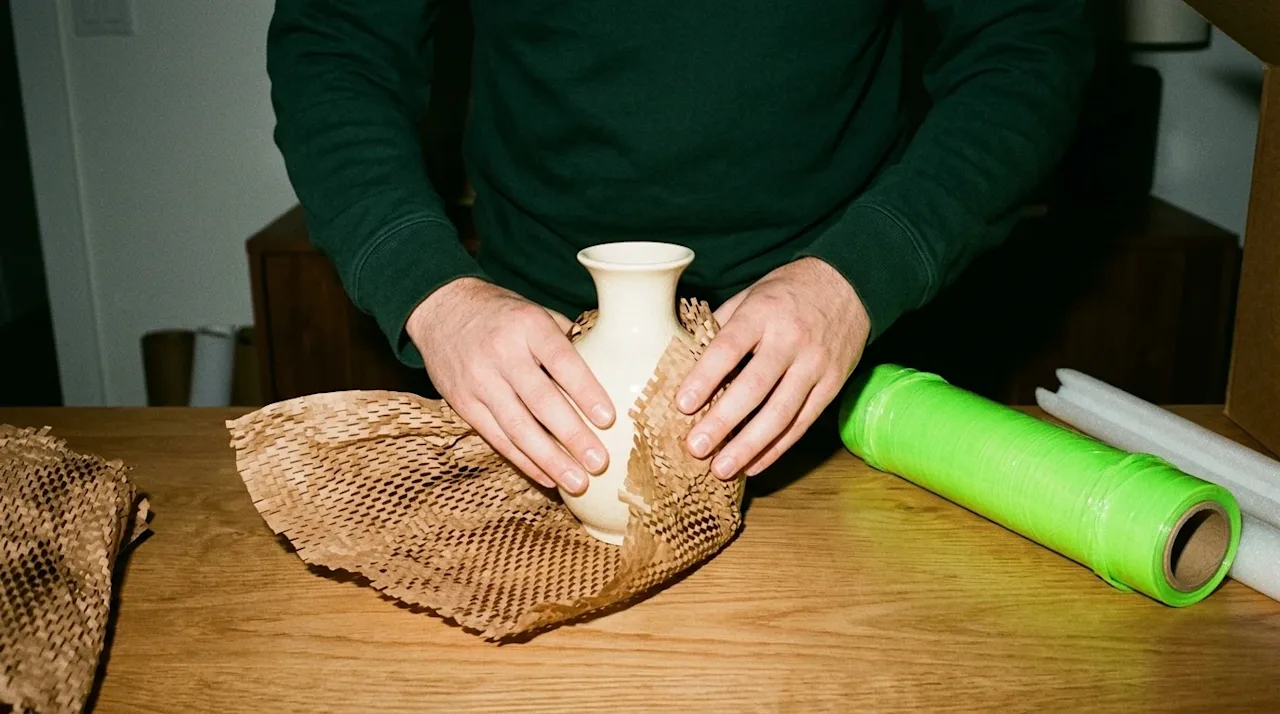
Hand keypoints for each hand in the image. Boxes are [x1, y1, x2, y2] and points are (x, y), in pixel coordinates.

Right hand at [407, 277, 614, 494]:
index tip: (607, 418)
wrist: (441, 308)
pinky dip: (523, 460)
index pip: (561, 360)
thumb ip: (567, 340)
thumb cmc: (502, 314)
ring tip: (577, 482)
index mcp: (527, 325)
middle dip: (572, 435)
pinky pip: (496, 437)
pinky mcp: (463, 403)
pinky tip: (547, 477)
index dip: (585, 390)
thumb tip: (611, 368)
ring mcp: (479, 380)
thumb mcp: (535, 311)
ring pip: (517, 427)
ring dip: (549, 459)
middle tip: (598, 462)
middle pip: (540, 401)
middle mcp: (501, 353)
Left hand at [676, 258, 870, 478]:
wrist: (850, 283)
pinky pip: (803, 422)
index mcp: (763, 313)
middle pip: (755, 387)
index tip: (682, 405)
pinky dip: (778, 447)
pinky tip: (754, 464)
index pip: (729, 348)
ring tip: (722, 469)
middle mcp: (790, 340)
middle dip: (723, 422)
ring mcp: (815, 365)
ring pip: (781, 413)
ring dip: (750, 446)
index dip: (705, 377)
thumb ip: (720, 325)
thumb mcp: (751, 294)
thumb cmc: (789, 291)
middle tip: (696, 448)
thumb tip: (682, 355)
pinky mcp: (833, 384)